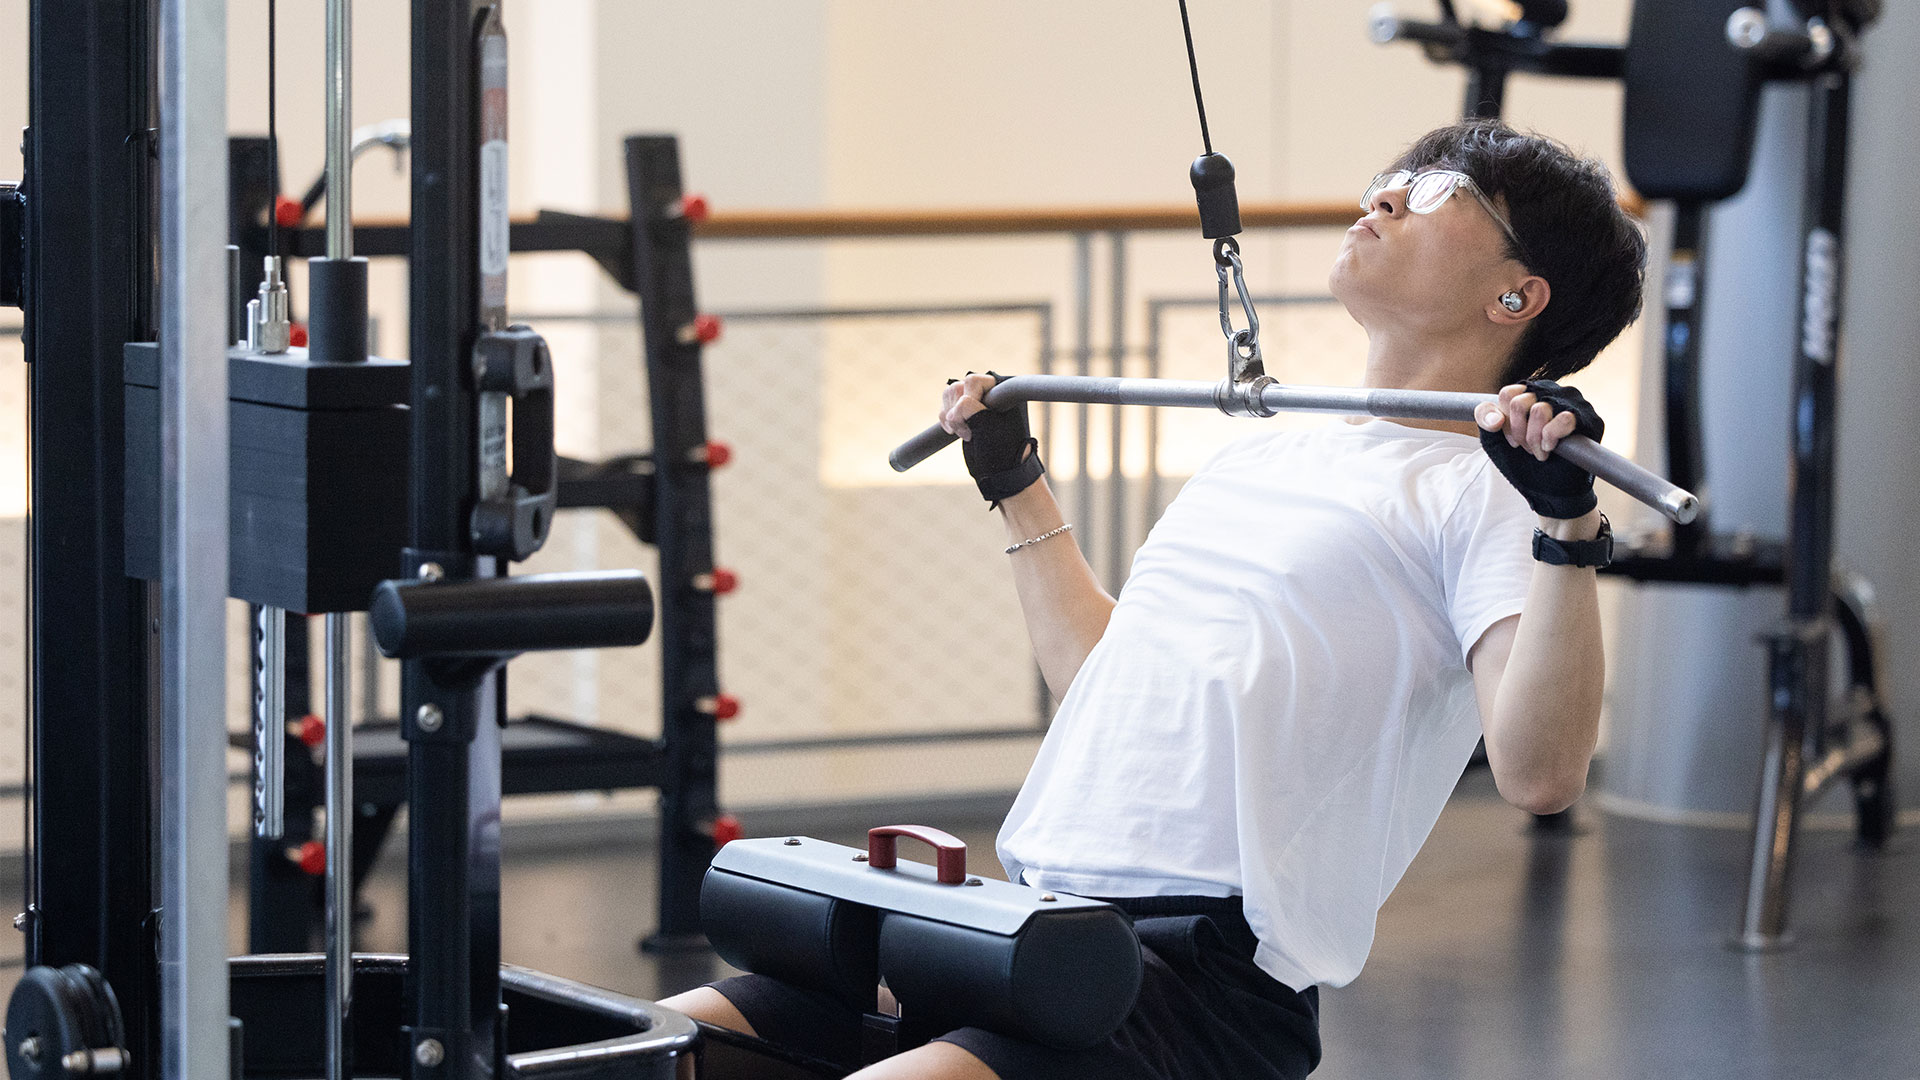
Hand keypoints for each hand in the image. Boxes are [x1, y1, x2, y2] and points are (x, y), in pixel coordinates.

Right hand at [939, 371, 1043, 506]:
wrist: (1000, 474)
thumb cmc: (1002, 451)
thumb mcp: (987, 427)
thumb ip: (970, 409)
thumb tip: (952, 409)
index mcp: (1001, 392)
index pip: (974, 382)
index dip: (969, 400)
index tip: (977, 423)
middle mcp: (988, 394)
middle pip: (958, 387)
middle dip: (957, 411)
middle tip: (968, 432)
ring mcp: (975, 404)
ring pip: (949, 396)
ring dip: (950, 416)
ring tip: (964, 434)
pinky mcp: (963, 415)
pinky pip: (945, 408)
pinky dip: (945, 420)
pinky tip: (954, 432)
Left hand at [1475, 380, 1603, 519]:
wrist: (1548, 491)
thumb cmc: (1524, 461)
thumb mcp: (1494, 438)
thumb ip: (1485, 417)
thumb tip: (1495, 419)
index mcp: (1530, 392)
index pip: (1508, 394)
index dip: (1505, 422)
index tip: (1512, 440)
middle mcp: (1551, 392)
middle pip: (1520, 403)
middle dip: (1519, 434)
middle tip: (1527, 448)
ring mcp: (1571, 402)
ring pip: (1539, 411)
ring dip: (1534, 439)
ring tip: (1540, 450)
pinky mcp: (1587, 418)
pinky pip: (1563, 420)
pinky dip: (1551, 438)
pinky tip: (1553, 448)